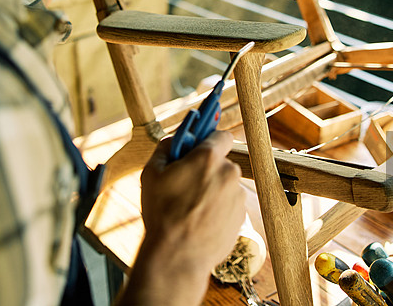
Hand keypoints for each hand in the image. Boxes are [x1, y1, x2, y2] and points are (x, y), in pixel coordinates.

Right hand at [116, 131, 244, 304]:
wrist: (177, 257)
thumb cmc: (163, 214)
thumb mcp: (152, 174)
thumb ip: (165, 149)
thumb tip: (174, 140)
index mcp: (208, 158)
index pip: (220, 135)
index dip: (208, 139)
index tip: (199, 144)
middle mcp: (229, 173)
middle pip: (220, 162)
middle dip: (205, 169)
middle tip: (185, 182)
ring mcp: (237, 196)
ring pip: (224, 185)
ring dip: (211, 190)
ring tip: (189, 207)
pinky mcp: (241, 217)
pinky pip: (228, 204)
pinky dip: (217, 208)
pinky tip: (199, 220)